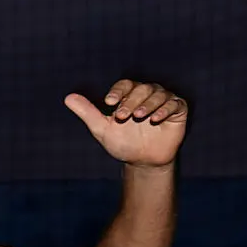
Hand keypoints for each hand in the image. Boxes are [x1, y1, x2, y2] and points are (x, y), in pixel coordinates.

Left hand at [66, 79, 187, 169]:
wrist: (143, 161)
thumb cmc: (123, 142)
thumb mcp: (102, 129)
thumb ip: (87, 113)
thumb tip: (68, 97)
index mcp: (130, 95)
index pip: (125, 86)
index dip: (118, 91)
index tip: (109, 102)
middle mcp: (147, 94)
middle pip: (141, 89)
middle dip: (131, 101)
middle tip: (122, 116)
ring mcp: (164, 100)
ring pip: (157, 94)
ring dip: (147, 104)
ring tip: (138, 116)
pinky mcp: (178, 110)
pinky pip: (174, 104)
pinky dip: (165, 109)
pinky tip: (156, 118)